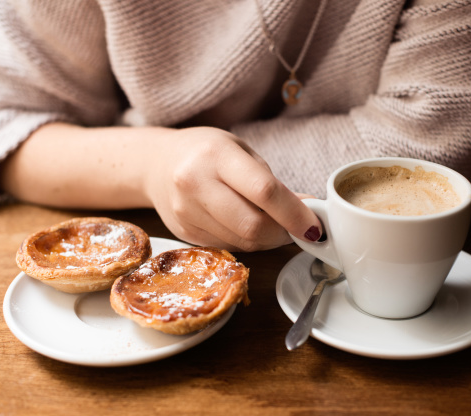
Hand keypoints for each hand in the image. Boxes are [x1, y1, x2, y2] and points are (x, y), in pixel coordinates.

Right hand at [143, 127, 320, 250]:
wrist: (156, 164)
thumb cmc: (205, 151)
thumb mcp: (240, 152)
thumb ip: (272, 182)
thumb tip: (308, 210)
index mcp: (216, 156)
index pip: (264, 191)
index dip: (295, 214)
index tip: (314, 226)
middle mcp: (196, 184)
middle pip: (252, 225)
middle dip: (283, 233)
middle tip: (297, 229)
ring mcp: (186, 212)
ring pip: (242, 242)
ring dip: (268, 241)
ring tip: (276, 226)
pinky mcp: (184, 234)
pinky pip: (228, 246)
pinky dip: (247, 242)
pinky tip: (249, 227)